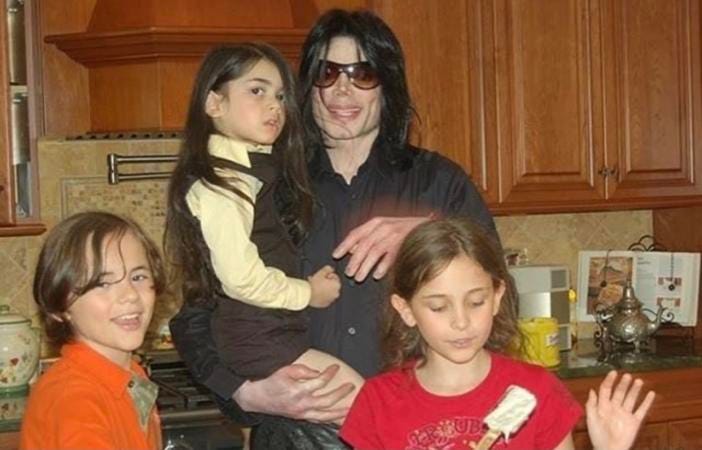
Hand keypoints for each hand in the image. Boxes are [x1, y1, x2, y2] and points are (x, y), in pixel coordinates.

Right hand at [233, 363, 355, 422]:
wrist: (258, 398)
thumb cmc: (272, 382)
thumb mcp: (285, 370)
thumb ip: (303, 370)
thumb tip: (318, 373)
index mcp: (298, 391)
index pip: (320, 381)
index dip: (330, 373)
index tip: (336, 367)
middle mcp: (302, 404)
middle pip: (327, 401)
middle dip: (341, 393)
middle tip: (351, 386)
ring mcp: (302, 413)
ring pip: (325, 416)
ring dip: (339, 412)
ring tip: (351, 408)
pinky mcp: (301, 418)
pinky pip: (318, 420)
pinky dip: (330, 420)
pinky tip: (338, 419)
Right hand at [308, 265, 340, 307]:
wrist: (307, 295)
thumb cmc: (314, 285)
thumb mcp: (321, 273)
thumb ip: (328, 268)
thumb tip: (330, 268)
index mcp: (337, 285)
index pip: (335, 278)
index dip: (328, 275)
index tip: (323, 276)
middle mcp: (335, 293)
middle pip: (331, 285)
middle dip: (325, 282)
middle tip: (318, 280)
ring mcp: (330, 300)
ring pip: (328, 292)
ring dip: (323, 288)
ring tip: (314, 285)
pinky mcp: (324, 304)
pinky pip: (324, 298)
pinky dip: (321, 295)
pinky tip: (314, 292)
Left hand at [333, 216, 430, 281]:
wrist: (426, 226)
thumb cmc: (402, 229)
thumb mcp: (382, 228)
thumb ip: (367, 238)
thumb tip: (351, 250)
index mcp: (376, 223)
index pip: (356, 233)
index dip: (344, 245)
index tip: (336, 255)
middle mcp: (383, 227)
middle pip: (364, 245)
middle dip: (355, 260)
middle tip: (348, 273)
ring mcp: (394, 235)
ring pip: (374, 252)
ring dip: (365, 266)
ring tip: (359, 278)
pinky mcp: (404, 243)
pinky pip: (390, 257)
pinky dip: (382, 266)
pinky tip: (376, 275)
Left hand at [586, 370, 655, 449]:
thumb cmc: (597, 436)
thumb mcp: (591, 419)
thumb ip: (591, 405)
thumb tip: (592, 390)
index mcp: (603, 406)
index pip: (606, 390)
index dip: (609, 381)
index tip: (614, 372)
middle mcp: (615, 408)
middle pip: (620, 392)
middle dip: (623, 384)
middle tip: (627, 375)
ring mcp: (625, 414)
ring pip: (631, 399)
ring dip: (635, 390)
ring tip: (638, 381)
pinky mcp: (635, 422)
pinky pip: (642, 410)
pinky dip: (647, 402)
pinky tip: (650, 394)